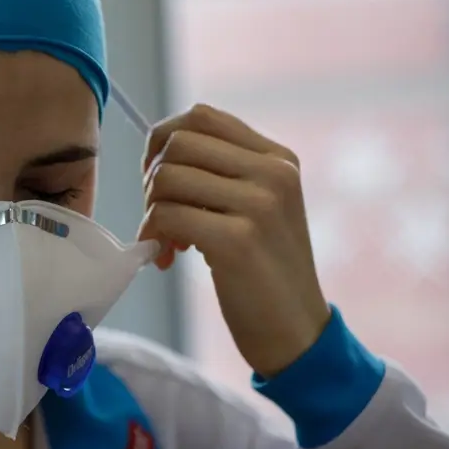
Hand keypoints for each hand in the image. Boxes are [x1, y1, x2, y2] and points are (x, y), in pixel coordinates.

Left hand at [137, 104, 330, 377]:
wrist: (296, 332)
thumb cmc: (264, 271)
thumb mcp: (257, 208)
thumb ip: (222, 174)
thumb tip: (158, 154)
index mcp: (278, 158)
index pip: (201, 116)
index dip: (163, 142)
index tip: (159, 181)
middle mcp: (273, 172)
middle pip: (178, 142)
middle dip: (152, 178)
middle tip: (161, 215)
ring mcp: (259, 204)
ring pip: (166, 177)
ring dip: (152, 210)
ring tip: (168, 240)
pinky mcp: (238, 240)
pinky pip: (166, 215)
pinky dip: (152, 235)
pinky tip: (166, 259)